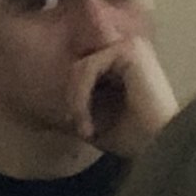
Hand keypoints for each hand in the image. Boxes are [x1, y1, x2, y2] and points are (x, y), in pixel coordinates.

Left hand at [67, 34, 178, 157]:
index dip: (75, 94)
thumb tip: (34, 82)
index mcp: (125, 62)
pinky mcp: (130, 51)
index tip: (80, 128)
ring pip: (80, 66)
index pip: (82, 66)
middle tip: (79, 129)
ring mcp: (131, 47)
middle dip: (73, 98)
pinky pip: (86, 67)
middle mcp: (129, 49)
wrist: (162, 149)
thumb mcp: (93, 114)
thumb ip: (76, 94)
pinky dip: (80, 97)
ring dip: (75, 100)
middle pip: (79, 65)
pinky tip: (88, 123)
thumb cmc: (133, 139)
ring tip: (84, 128)